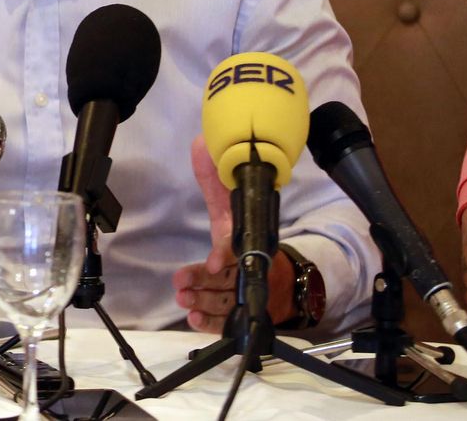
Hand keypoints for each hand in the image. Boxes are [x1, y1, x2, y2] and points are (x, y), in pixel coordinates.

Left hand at [172, 137, 293, 332]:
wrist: (283, 268)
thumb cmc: (251, 230)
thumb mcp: (233, 203)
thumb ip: (215, 178)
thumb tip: (200, 143)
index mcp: (251, 238)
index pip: (238, 246)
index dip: (224, 255)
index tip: (212, 263)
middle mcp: (250, 266)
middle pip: (228, 277)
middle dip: (205, 283)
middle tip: (182, 286)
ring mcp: (247, 290)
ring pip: (225, 299)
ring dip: (203, 302)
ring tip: (183, 301)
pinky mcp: (243, 309)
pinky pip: (228, 320)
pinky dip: (211, 323)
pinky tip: (193, 322)